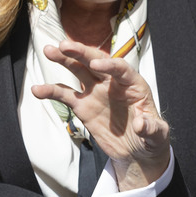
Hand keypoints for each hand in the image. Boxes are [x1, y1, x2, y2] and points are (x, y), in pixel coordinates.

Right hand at [30, 39, 170, 189]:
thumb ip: (152, 129)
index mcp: (133, 84)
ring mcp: (96, 92)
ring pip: (78, 71)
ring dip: (64, 60)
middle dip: (81, 52)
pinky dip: (51, 91)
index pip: (121, 68)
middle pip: (95, 62)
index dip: (109, 65)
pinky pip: (65, 95)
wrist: (136, 151)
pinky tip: (37, 90)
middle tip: (64, 45)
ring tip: (48, 50)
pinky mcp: (83, 105)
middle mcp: (112, 83)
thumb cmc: (151, 138)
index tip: (96, 66)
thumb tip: (141, 124)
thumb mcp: (158, 135)